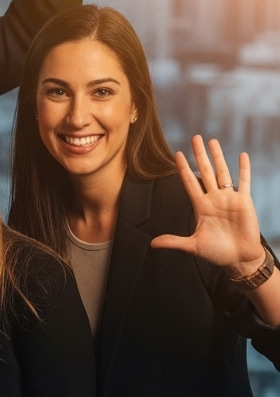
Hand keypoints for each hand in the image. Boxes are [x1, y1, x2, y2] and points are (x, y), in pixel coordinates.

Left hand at [150, 137, 264, 276]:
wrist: (239, 259)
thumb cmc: (217, 253)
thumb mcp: (193, 246)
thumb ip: (174, 241)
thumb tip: (152, 244)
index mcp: (201, 207)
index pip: (190, 182)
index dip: (183, 168)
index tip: (177, 154)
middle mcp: (214, 199)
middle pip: (204, 171)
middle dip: (199, 155)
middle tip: (195, 138)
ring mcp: (229, 199)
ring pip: (222, 172)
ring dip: (218, 157)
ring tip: (212, 141)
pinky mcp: (245, 202)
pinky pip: (244, 182)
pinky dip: (243, 169)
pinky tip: (242, 155)